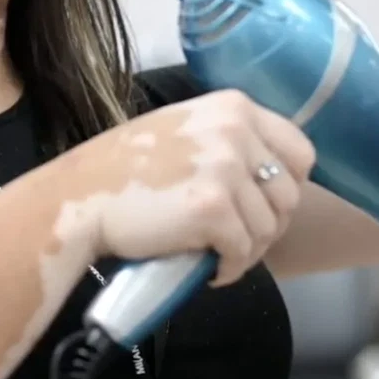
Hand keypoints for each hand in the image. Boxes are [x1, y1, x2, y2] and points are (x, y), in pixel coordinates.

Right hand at [75, 90, 315, 284]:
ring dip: (247, 252)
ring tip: (217, 257)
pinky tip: (208, 271)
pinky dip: (230, 269)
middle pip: (288, 196)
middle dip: (268, 226)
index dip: (287, 188)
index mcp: (235, 107)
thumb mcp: (186, 129)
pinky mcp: (213, 209)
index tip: (263, 208)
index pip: (300, 153)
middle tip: (238, 241)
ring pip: (268, 228)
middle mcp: (236, 131)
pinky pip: (243, 251)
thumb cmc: (124, 168)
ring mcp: (226, 169)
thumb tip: (271, 177)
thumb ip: (229, 140)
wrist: (79, 197)